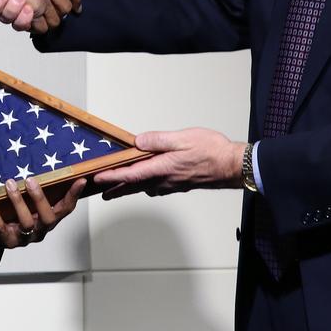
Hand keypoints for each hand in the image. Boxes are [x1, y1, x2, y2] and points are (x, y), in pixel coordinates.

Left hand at [0, 175, 85, 251]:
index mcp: (46, 220)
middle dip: (40, 198)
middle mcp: (39, 231)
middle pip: (48, 218)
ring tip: (9, 183)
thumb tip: (38, 163)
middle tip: (30, 180)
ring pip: (26, 222)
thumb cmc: (8, 214)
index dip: (73, 196)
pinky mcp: (4, 241)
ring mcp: (23, 238)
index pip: (65, 209)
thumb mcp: (23, 202)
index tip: (80, 180)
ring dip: (18, 201)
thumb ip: (31, 190)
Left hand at [93, 127, 244, 198]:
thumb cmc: (211, 151)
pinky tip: (145, 184)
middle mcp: (165, 180)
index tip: (98, 179)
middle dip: (116, 189)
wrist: (233, 166)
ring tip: (117, 189)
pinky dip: (144, 187)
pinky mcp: (179, 184)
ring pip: (144, 188)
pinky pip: (156, 188)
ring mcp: (172, 184)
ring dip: (129, 189)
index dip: (112, 177)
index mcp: (162, 168)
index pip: (130, 174)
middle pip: (134, 186)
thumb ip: (158, 140)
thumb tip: (138, 142)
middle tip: (101, 193)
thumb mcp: (182, 138)